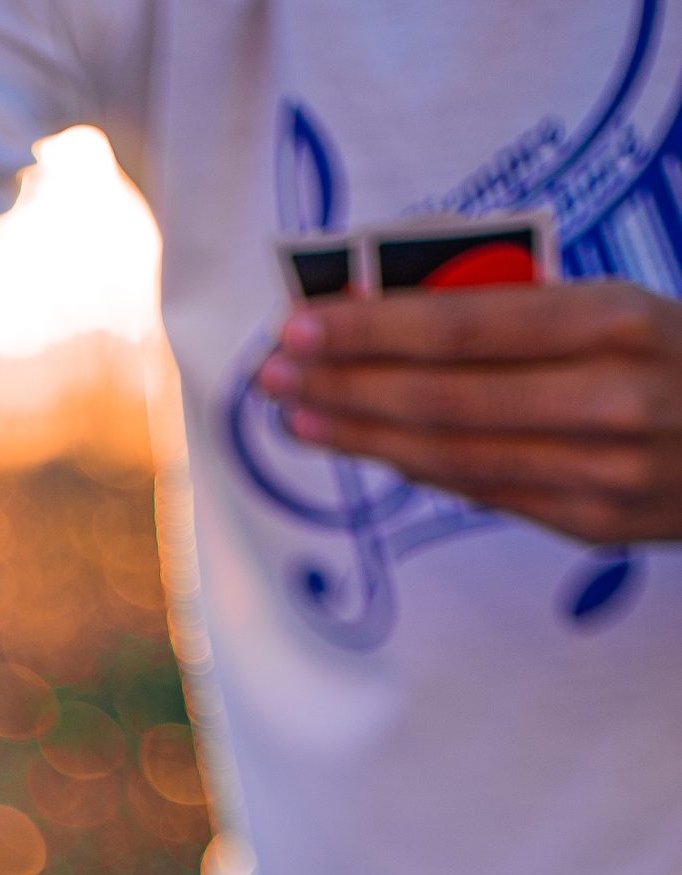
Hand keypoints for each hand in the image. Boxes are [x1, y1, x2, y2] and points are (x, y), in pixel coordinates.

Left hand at [258, 280, 681, 543]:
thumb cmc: (674, 356)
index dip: (372, 329)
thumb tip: (393, 324)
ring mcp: (602, 471)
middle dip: (345, 386)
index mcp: (618, 318)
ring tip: (299, 416)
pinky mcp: (594, 524)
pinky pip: (485, 492)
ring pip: (453, 456)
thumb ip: (521, 317)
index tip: (300, 324)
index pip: (464, 326)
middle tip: (273, 374)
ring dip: (363, 437)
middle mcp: (611, 396)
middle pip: (442, 398)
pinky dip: (420, 468)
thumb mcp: (617, 309)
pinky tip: (371, 449)